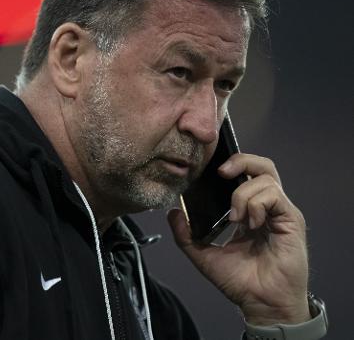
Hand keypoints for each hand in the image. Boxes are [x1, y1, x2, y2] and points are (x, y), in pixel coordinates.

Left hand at [168, 153, 310, 324]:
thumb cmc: (239, 281)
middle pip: (262, 165)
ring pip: (266, 177)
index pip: (245, 174)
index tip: (211, 169)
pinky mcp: (291, 219)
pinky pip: (274, 196)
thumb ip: (185, 234)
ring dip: (243, 193)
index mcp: (248, 210)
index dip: (232, 164)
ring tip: (235, 217)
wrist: (261, 304)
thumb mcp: (204, 254)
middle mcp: (266, 206)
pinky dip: (256, 204)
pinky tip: (249, 223)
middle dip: (241, 160)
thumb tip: (172, 212)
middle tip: (222, 172)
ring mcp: (280, 211)